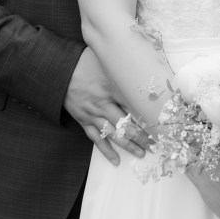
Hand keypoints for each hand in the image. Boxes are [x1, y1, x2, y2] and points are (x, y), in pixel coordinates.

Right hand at [64, 48, 149, 164]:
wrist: (57, 69)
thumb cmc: (83, 60)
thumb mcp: (106, 58)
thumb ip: (124, 62)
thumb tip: (144, 60)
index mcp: (111, 86)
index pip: (134, 104)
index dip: (149, 115)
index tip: (162, 123)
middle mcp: (103, 103)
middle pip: (126, 123)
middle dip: (142, 135)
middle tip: (156, 143)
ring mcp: (93, 113)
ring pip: (114, 134)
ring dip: (128, 145)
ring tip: (142, 153)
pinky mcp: (83, 120)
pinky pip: (96, 138)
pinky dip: (106, 150)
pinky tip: (115, 160)